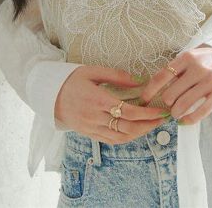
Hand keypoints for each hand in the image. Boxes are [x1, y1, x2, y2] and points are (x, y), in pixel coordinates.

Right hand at [54, 65, 170, 144]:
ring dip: (140, 133)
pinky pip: (111, 140)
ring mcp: (91, 128)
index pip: (128, 112)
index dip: (147, 113)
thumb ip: (117, 76)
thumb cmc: (72, 79)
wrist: (49, 94)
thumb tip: (140, 80)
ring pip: (121, 137)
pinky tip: (136, 131)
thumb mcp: (93, 71)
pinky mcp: (89, 133)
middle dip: (148, 125)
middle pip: (128, 128)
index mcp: (97, 100)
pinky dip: (127, 138)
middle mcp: (95, 117)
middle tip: (163, 119)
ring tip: (153, 125)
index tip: (161, 110)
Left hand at [138, 44, 211, 124]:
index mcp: (187, 57)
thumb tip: (152, 88)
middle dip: (166, 103)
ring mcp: (211, 80)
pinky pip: (200, 112)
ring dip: (175, 113)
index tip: (144, 100)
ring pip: (184, 104)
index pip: (162, 76)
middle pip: (171, 92)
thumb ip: (176, 70)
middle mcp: (198, 67)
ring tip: (175, 113)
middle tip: (167, 105)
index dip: (150, 90)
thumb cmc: (206, 62)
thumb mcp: (191, 58)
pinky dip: (189, 119)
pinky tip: (184, 121)